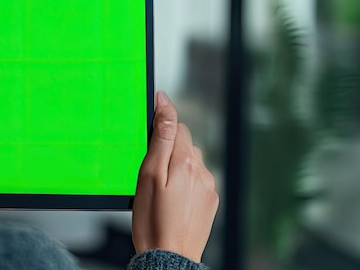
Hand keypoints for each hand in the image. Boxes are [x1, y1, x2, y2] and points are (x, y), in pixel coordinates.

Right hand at [132, 92, 218, 261]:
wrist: (169, 256)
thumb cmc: (152, 220)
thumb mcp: (149, 174)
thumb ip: (161, 137)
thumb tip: (166, 104)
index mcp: (185, 161)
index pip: (177, 125)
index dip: (162, 125)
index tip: (149, 127)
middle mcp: (202, 170)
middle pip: (185, 143)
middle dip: (169, 148)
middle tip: (150, 169)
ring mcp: (209, 187)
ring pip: (192, 162)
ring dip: (178, 166)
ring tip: (160, 187)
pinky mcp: (210, 201)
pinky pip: (197, 180)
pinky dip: (185, 182)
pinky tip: (172, 198)